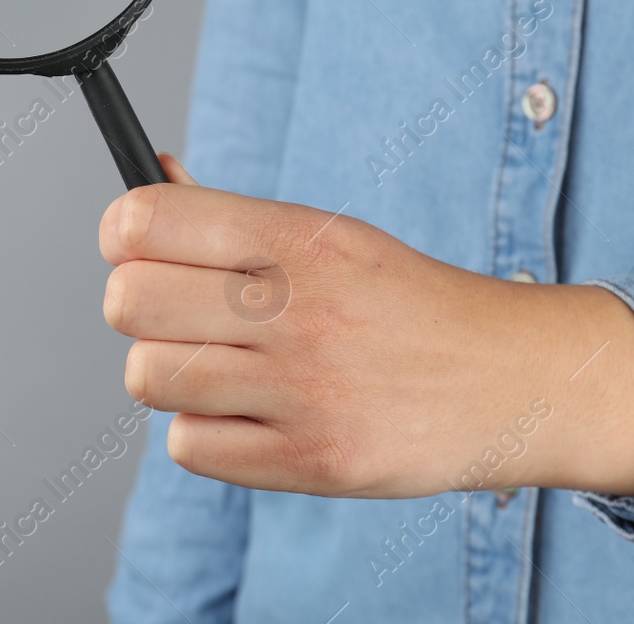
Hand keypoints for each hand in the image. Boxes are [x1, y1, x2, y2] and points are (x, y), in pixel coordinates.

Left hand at [99, 156, 633, 501]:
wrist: (509, 378)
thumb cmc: (402, 302)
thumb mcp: (329, 233)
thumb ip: (230, 216)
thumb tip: (150, 173)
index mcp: (297, 238)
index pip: (144, 221)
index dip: (124, 236)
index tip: (139, 249)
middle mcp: (297, 308)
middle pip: (128, 301)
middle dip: (139, 308)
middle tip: (179, 314)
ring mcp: (303, 389)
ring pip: (148, 376)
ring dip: (169, 373)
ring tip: (217, 367)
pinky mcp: (311, 460)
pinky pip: (188, 446)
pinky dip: (204, 433)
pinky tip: (248, 414)